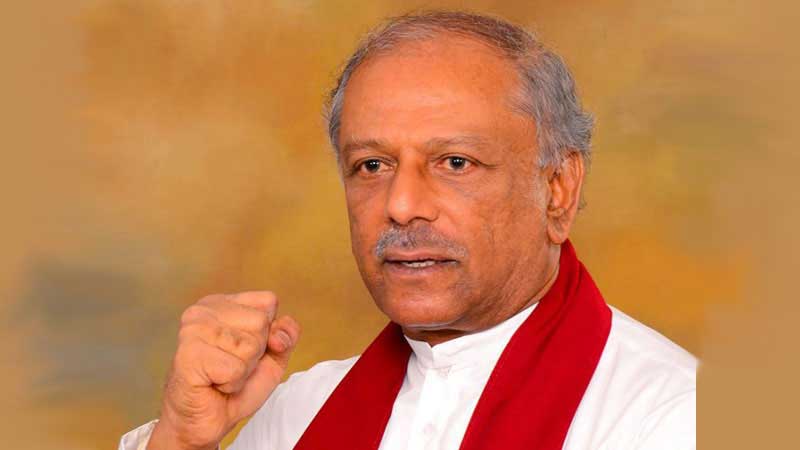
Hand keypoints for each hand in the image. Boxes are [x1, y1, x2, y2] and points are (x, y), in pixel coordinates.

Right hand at [147, 291, 299, 449]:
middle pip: (260, 323)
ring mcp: (192, 330)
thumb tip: (279, 334)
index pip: (268, 302)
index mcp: (221, 302)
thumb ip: (286, 336)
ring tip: (221, 375)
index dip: (268, 332)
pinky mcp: (188, 355)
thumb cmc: (235, 385)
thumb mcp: (272, 357)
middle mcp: (202, 310)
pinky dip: (231, 383)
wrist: (206, 421)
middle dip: (254, 354)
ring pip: (249, 346)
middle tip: (231, 366)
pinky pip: (234, 369)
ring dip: (242, 371)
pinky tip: (213, 383)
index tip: (245, 350)